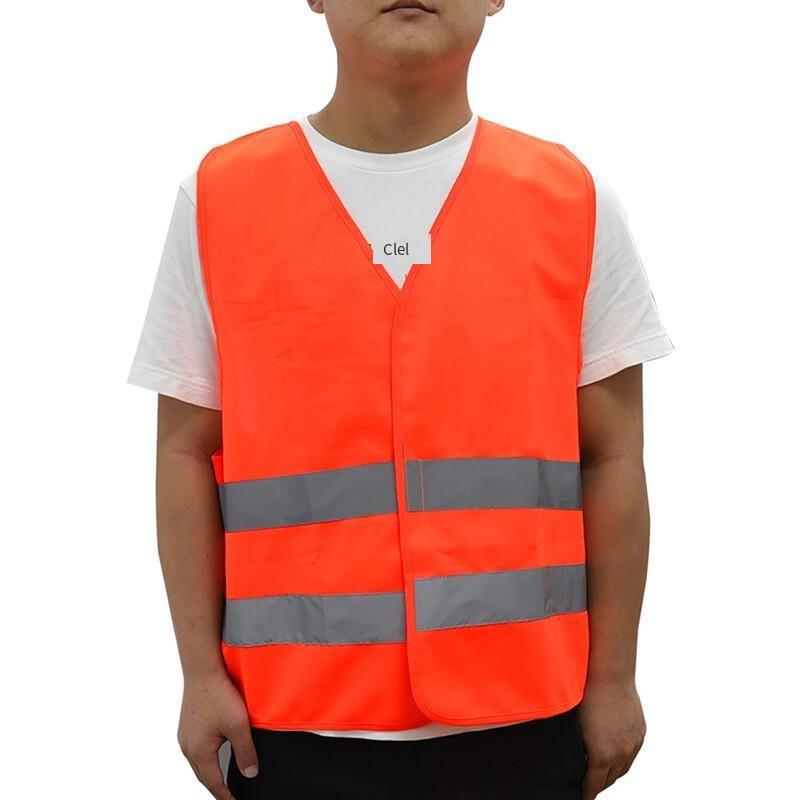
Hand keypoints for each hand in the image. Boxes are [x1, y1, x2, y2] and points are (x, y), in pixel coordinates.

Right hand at [178, 670, 258, 799]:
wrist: (202, 669)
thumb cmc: (217, 693)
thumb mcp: (239, 725)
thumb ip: (246, 752)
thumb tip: (250, 772)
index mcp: (199, 752)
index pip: (213, 783)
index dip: (225, 795)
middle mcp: (188, 746)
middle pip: (202, 775)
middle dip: (215, 786)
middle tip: (228, 794)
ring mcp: (185, 735)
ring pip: (197, 762)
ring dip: (209, 771)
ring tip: (221, 777)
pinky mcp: (187, 724)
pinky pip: (195, 748)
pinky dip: (204, 757)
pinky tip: (212, 751)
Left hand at [578, 679, 645, 798]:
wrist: (610, 674)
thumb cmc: (587, 695)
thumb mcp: (576, 725)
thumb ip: (578, 746)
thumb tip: (573, 757)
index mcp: (603, 755)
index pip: (595, 784)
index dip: (588, 793)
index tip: (583, 797)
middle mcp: (621, 753)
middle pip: (611, 779)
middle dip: (599, 784)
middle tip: (590, 786)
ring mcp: (633, 743)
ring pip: (624, 769)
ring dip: (613, 773)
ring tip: (602, 774)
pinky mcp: (640, 732)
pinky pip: (632, 754)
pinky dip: (623, 759)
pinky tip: (615, 757)